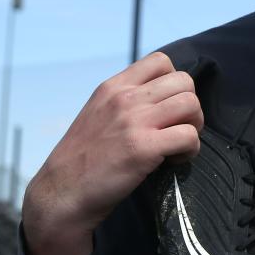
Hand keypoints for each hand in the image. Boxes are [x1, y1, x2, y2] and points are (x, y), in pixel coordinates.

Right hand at [21, 51, 203, 254]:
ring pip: (191, 104)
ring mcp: (134, 121)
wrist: (61, 194)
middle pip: (184, 81)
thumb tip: (160, 99)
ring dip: (194, 126)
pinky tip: (175, 160)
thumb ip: (125, 101)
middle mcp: (125, 98)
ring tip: (178, 145)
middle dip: (190, 106)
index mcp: (113, 87)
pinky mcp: (143, 148)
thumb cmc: (82, 160)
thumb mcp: (98, 114)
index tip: (167, 107)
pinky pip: (189, 136)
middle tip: (178, 129)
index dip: (174, 84)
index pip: (161, 61)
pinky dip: (191, 150)